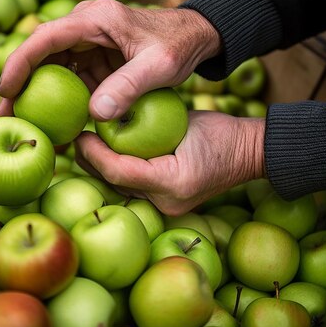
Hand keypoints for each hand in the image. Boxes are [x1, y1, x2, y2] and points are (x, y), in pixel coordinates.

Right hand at [0, 0, 220, 120]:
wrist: (196, 37)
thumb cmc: (180, 45)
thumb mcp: (160, 66)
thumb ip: (129, 87)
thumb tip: (95, 115)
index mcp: (95, 19)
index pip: (46, 37)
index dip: (21, 63)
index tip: (6, 90)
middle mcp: (85, 26)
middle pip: (41, 54)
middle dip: (20, 84)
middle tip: (4, 116)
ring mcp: (88, 42)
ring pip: (51, 68)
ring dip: (36, 95)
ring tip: (22, 125)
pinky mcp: (94, 58)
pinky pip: (70, 79)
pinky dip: (61, 101)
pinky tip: (54, 125)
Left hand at [74, 111, 266, 215]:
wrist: (249, 154)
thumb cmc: (222, 134)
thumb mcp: (185, 121)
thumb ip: (149, 125)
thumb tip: (109, 118)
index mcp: (172, 182)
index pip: (118, 171)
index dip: (94, 153)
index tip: (80, 135)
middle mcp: (166, 203)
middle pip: (113, 184)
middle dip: (90, 162)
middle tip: (76, 139)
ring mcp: (166, 208)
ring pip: (119, 189)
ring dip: (100, 168)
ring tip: (86, 145)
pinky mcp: (165, 205)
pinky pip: (132, 189)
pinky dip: (116, 172)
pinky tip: (105, 156)